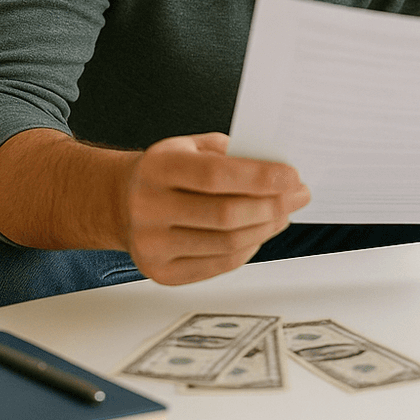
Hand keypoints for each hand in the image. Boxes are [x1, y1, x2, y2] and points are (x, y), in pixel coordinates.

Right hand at [122, 132, 309, 285]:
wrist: (120, 201)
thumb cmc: (167, 171)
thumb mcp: (191, 146)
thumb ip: (231, 154)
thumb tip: (279, 172)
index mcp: (157, 168)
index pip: (215, 175)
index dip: (259, 178)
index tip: (292, 176)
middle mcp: (148, 208)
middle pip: (224, 215)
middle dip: (272, 206)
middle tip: (299, 195)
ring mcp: (152, 244)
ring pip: (226, 244)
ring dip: (266, 228)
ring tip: (284, 213)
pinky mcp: (161, 272)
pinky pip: (219, 265)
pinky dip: (248, 248)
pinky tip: (261, 232)